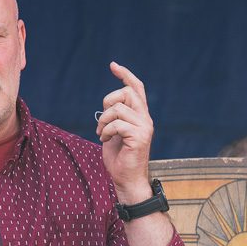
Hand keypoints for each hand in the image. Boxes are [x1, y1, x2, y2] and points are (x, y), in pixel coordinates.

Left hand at [96, 62, 153, 203]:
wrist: (127, 180)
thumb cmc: (120, 158)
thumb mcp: (114, 132)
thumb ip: (115, 116)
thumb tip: (109, 104)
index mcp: (141, 116)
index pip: (137, 88)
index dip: (126, 74)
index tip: (113, 65)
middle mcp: (146, 119)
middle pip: (127, 92)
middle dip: (108, 101)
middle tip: (101, 119)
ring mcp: (144, 128)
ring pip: (118, 108)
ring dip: (103, 120)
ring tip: (101, 133)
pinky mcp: (140, 137)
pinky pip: (117, 124)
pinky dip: (105, 131)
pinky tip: (104, 140)